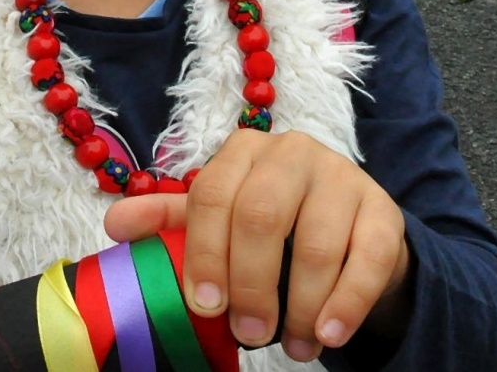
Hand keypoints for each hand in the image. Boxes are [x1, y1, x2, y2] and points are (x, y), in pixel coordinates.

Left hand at [104, 131, 409, 363]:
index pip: (212, 196)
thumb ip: (170, 220)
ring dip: (300, 306)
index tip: (203, 306)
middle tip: (249, 333)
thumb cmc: (271, 225)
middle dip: (250, 283)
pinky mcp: (383, 211)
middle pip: (261, 215)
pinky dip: (345, 304)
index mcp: (244, 151)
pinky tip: (328, 334)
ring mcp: (342, 178)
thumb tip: (114, 226)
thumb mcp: (221, 218)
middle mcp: (293, 153)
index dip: (204, 254)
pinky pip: (365, 259)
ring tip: (292, 346)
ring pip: (315, 243)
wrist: (348, 229)